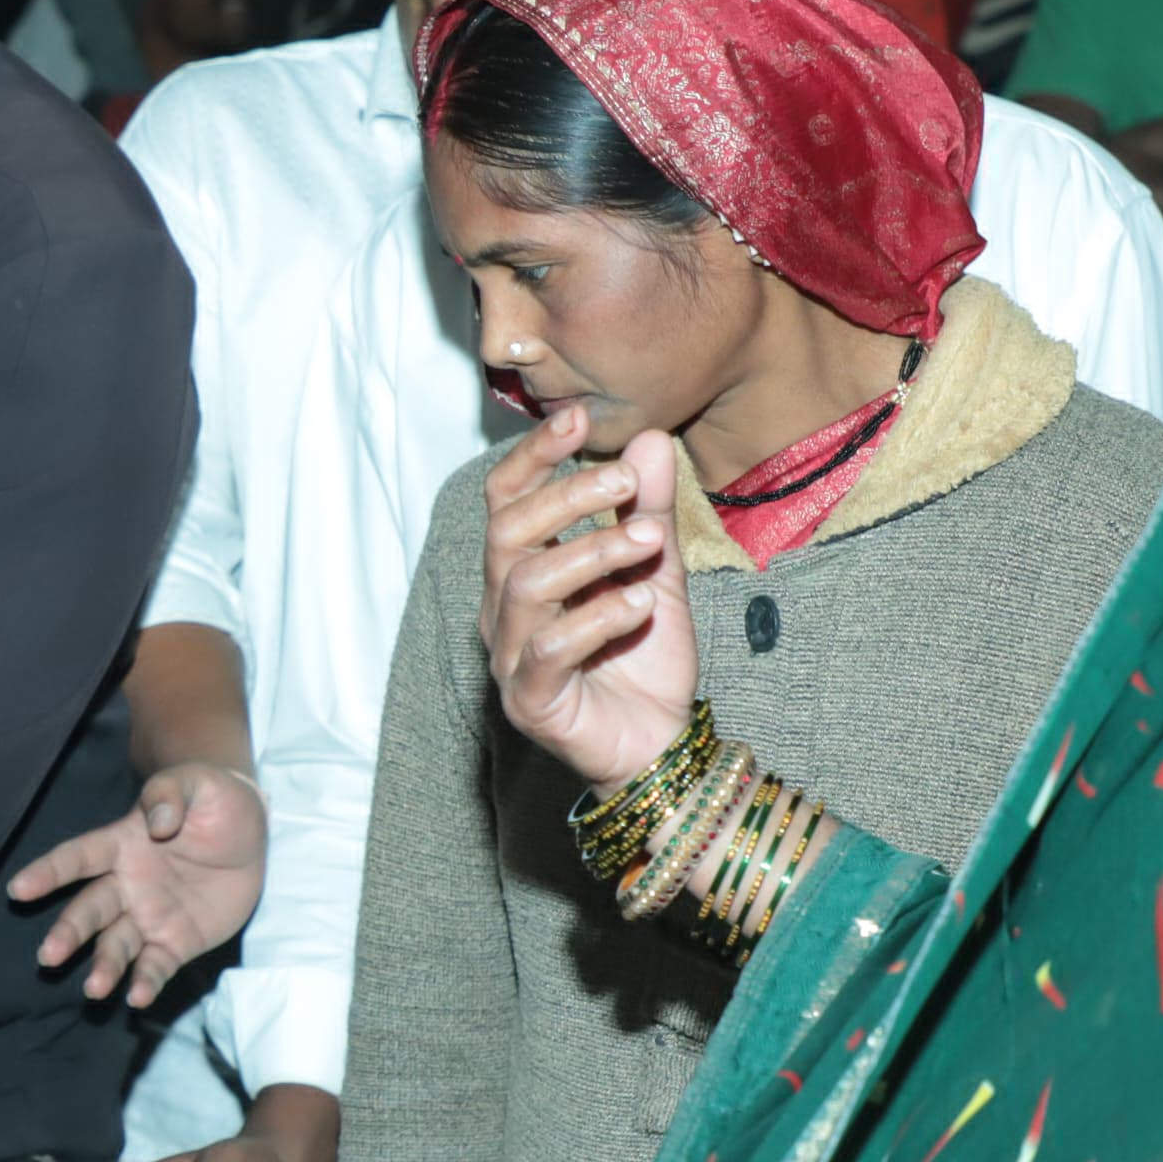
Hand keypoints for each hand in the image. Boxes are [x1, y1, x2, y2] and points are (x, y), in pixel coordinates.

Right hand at [5, 759, 268, 1005]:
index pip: (78, 858)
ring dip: (103, 966)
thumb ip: (171, 795)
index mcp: (121, 844)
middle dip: (69, 933)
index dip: (49, 872)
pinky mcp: (175, 943)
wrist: (251, 832)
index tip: (19, 888)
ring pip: (116, 945)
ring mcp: (148, 918)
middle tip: (48, 956)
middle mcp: (125, 886)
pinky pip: (155, 966)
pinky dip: (145, 983)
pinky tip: (137, 999)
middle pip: (90, 910)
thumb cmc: (213, 800)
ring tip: (95, 989)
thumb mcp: (197, 784)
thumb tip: (159, 823)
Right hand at [477, 413, 695, 794]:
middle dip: (566, 497)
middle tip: (625, 481)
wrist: (660, 743)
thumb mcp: (656, 571)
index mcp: (521, 569)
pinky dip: (596, 618)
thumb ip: (646, 510)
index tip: (578, 418)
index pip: (507, 499)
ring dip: (591, 551)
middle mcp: (502, 608)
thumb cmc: (644, 659)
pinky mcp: (530, 701)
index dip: (535, 456)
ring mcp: (509, 655)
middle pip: (507, 532)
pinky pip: (548, 650)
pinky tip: (641, 605)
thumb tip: (651, 437)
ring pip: (526, 584)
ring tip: (650, 542)